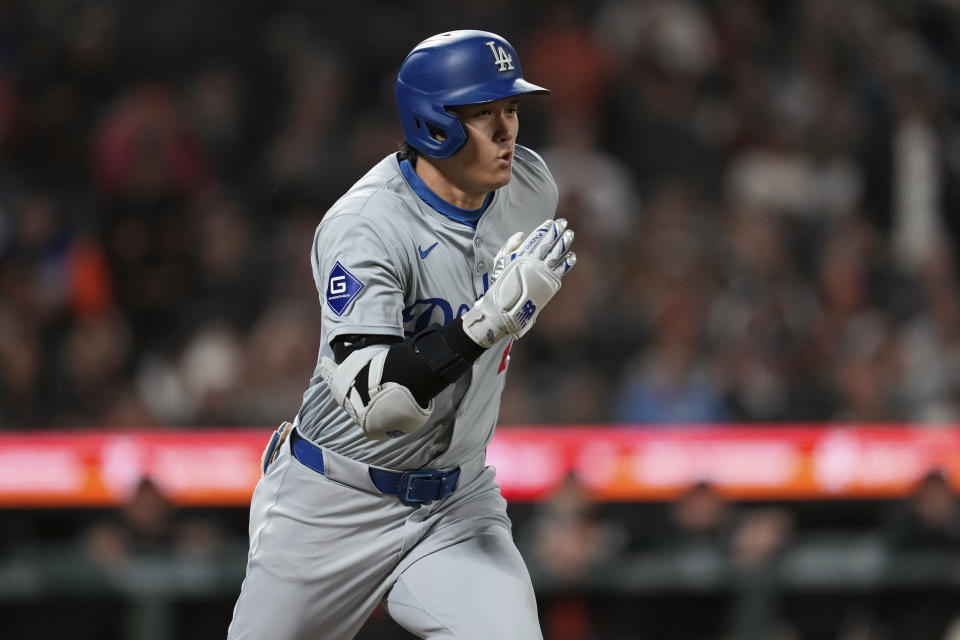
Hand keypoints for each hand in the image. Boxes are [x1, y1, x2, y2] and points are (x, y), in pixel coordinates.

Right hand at [462, 218, 575, 347]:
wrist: (505, 307)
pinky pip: (561, 271)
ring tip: (570, 234)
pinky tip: (572, 256)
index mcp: (521, 256)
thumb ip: (510, 247)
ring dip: (564, 244)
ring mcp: (542, 274)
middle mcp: (533, 263)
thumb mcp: (500, 262)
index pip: (536, 238)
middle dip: (557, 232)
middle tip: (564, 223)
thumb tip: (521, 235)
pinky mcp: (549, 285)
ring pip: (556, 255)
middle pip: (548, 244)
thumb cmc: (501, 284)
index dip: (544, 229)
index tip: (551, 222)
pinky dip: (567, 263)